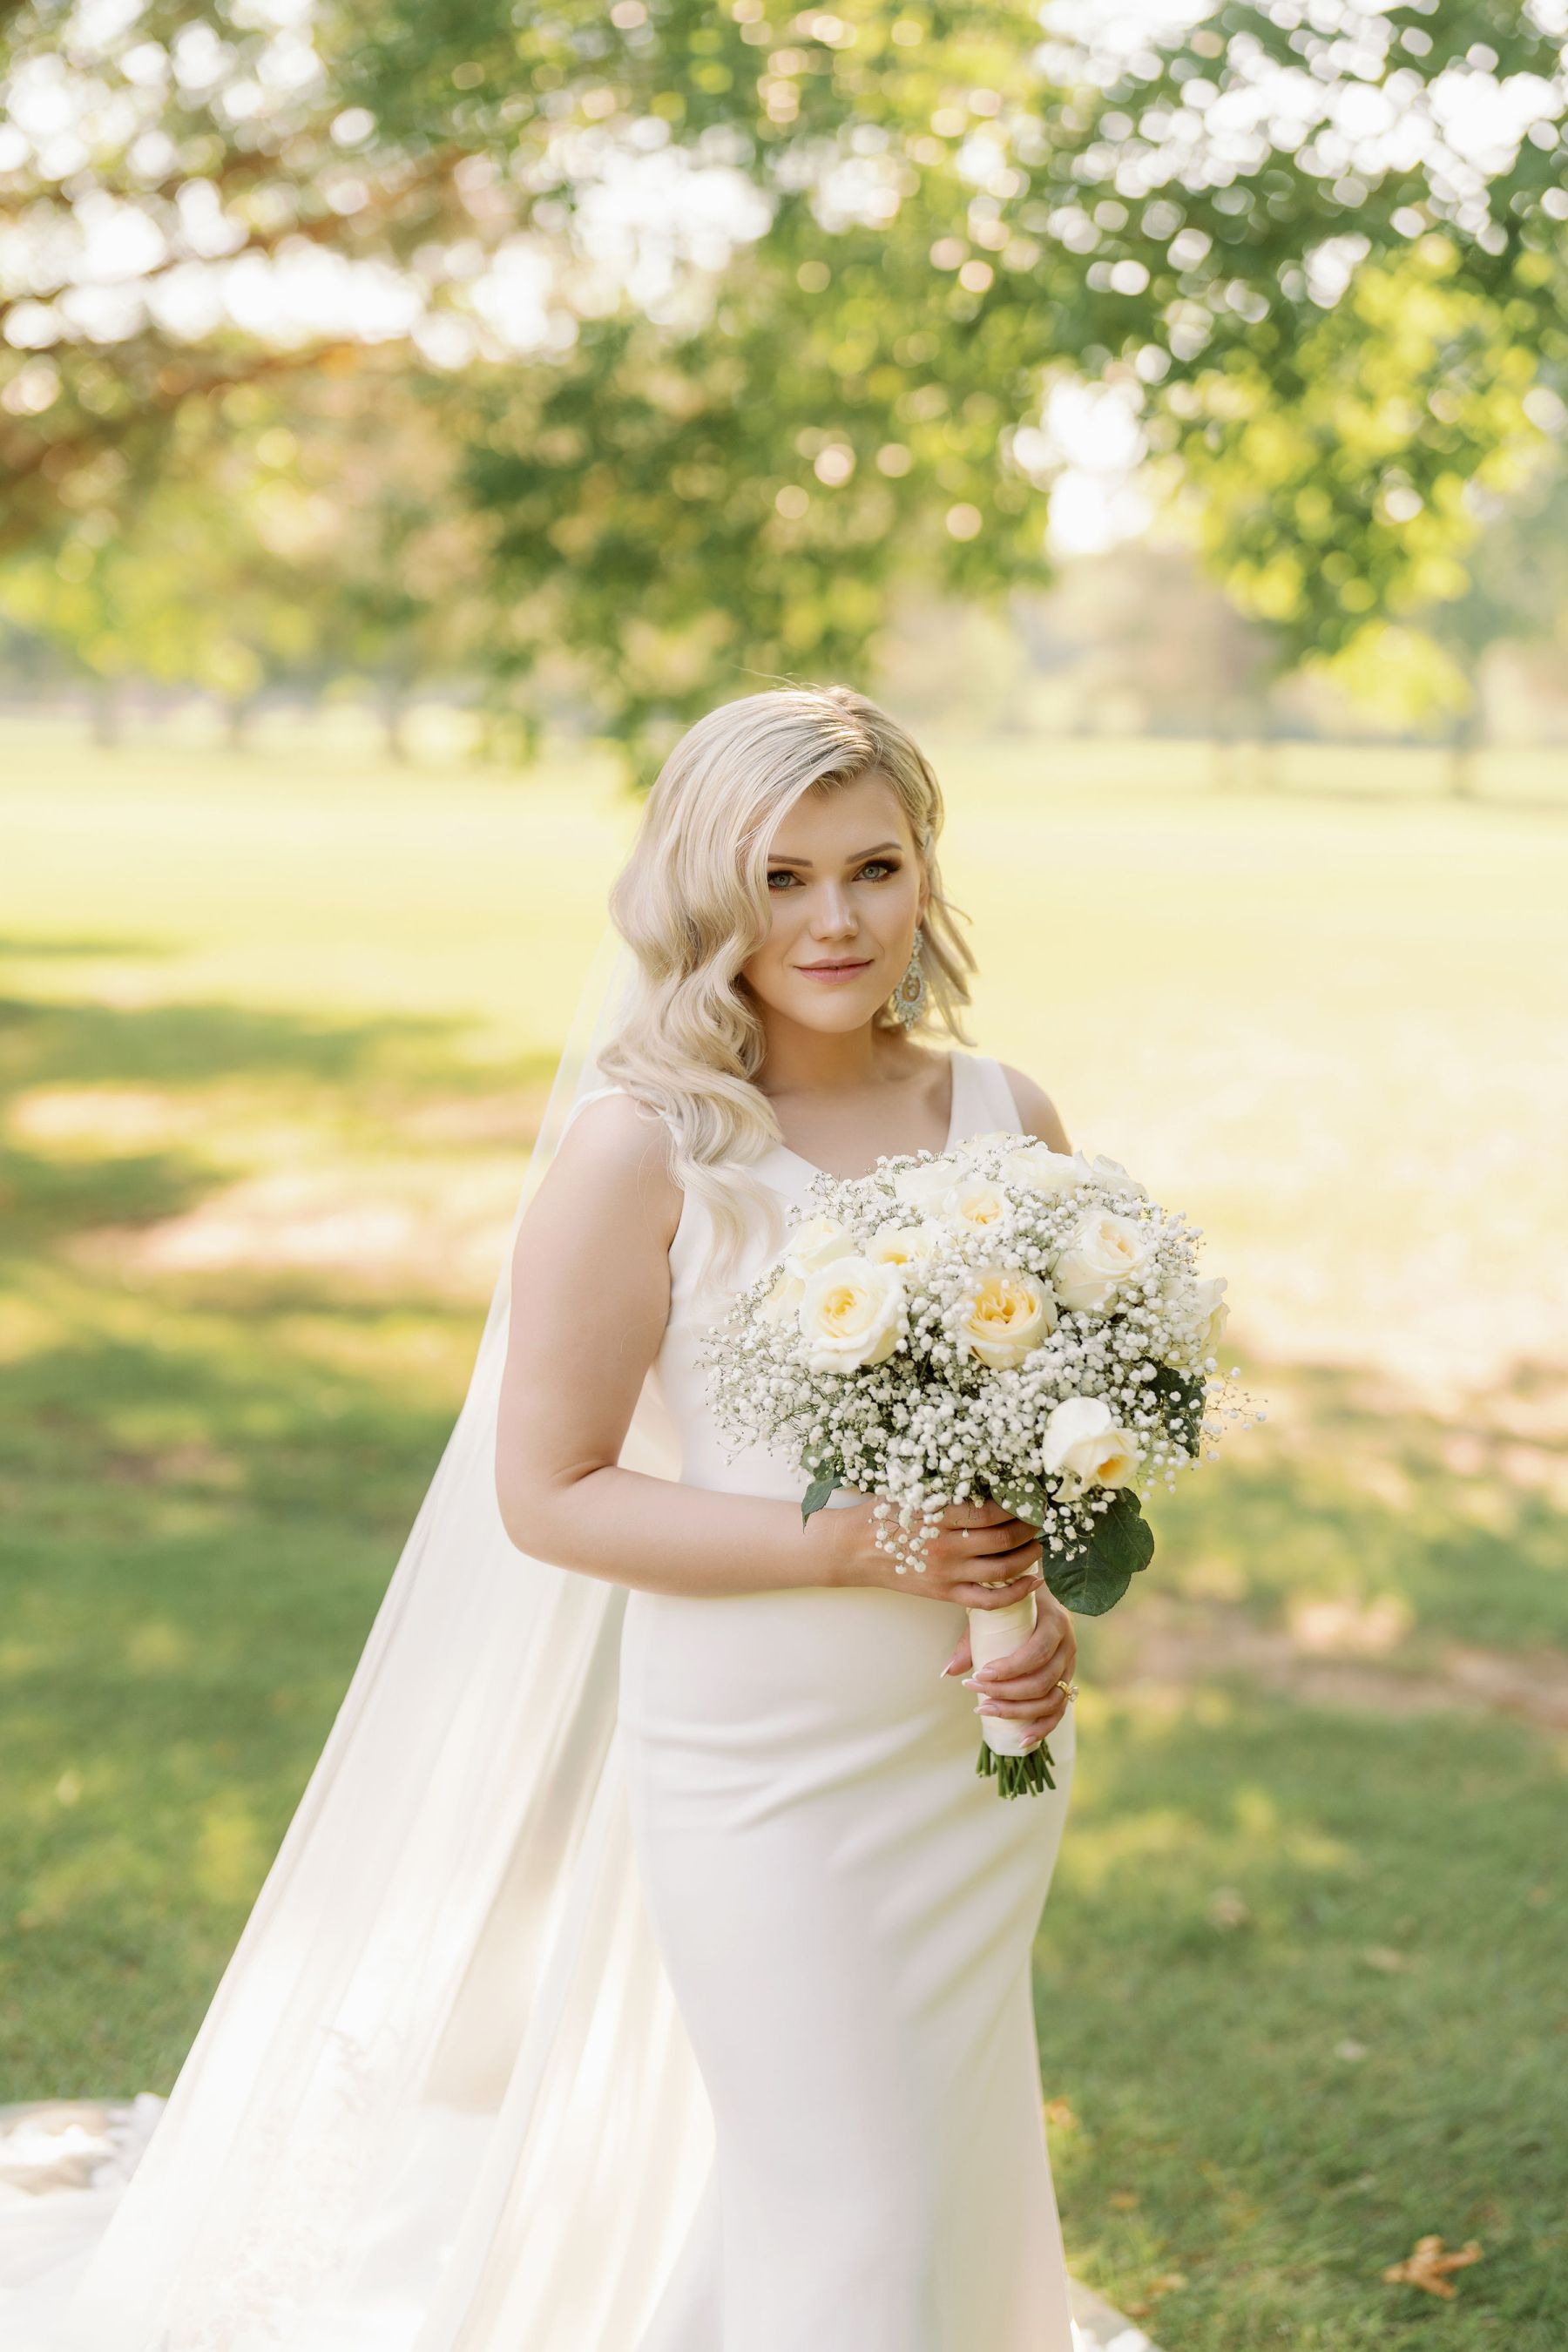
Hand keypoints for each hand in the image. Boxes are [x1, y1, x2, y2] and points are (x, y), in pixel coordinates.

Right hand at [821, 1493, 1045, 1609]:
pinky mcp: (945, 1594)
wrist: (854, 1549)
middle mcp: (947, 1546)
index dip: (1017, 1506)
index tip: (1030, 1497)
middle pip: (1003, 1539)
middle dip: (1029, 1528)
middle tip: (1040, 1518)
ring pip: (1002, 1569)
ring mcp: (947, 1573)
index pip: (990, 1511)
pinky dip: (1016, 1592)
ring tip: (1038, 1545)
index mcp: (939, 1515)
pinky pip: (989, 1600)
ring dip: (1028, 1556)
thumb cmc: (883, 1513)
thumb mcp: (911, 1490)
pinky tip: (1032, 1580)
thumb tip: (983, 1469)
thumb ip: (944, 1485)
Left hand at [941, 1589, 1077, 1749]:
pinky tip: (1022, 1740)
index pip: (1037, 1652)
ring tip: (986, 1710)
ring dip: (1018, 1711)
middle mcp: (1068, 1646)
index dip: (1010, 1669)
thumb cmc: (1013, 1606)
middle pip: (1042, 1681)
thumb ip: (972, 1641)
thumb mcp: (994, 1613)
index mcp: (1055, 1622)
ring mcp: (1070, 1667)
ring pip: (1051, 1700)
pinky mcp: (1067, 1683)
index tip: (981, 1675)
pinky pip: (1059, 1712)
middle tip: (976, 1692)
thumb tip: (950, 1671)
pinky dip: (1041, 1728)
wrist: (1040, 1598)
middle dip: (1007, 1693)